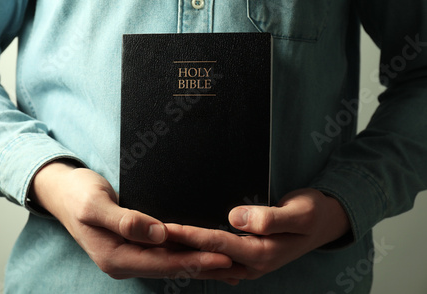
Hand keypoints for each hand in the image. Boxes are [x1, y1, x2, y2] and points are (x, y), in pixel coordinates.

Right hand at [29, 161, 246, 282]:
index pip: (162, 262)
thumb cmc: (76, 194)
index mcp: (114, 256)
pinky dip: (185, 255)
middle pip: (171, 267)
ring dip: (198, 264)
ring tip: (230, 265)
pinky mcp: (134, 245)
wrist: (62, 192)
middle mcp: (123, 261)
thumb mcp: (95, 204)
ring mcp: (128, 255)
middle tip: (237, 264)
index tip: (222, 257)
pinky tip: (203, 254)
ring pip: (170, 263)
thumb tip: (156, 234)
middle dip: (204, 266)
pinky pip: (164, 254)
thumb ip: (125, 220)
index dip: (193, 260)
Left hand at [166, 188, 350, 279]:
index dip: (191, 235)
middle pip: (207, 255)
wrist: (325, 222)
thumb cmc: (313, 213)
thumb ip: (270, 218)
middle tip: (151, 237)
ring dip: (184, 252)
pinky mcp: (247, 256)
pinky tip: (182, 245)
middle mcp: (253, 263)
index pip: (218, 243)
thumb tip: (237, 218)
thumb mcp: (300, 212)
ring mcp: (249, 262)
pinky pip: (216, 256)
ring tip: (158, 242)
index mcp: (263, 253)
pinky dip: (198, 251)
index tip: (167, 227)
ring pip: (209, 259)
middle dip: (179, 248)